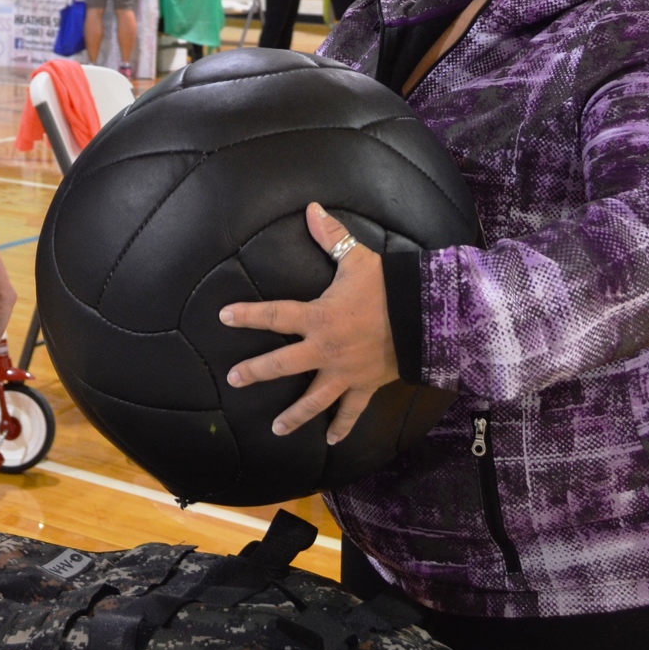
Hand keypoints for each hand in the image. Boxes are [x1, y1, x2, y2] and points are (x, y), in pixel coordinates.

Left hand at [220, 204, 397, 443]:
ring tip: (277, 429)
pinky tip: (332, 440)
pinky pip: (352, 411)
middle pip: (282, 364)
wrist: (424, 316)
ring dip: (294, 416)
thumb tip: (312, 208)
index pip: (274, 315)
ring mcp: (344, 372)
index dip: (247, 315)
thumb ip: (331, 237)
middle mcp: (325, 349)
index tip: (224, 317)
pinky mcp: (365, 386)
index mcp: (318, 317)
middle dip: (256, 372)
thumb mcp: (356, 259)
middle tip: (235, 379)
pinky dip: (343, 426)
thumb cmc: (387, 286)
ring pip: (313, 399)